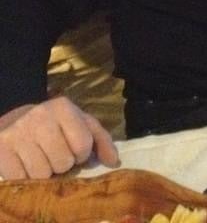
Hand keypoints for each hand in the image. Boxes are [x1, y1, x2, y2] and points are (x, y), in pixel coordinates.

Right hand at [0, 97, 118, 179]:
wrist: (14, 122)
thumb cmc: (54, 126)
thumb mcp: (80, 124)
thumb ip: (100, 140)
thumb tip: (114, 162)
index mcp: (63, 107)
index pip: (83, 145)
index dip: (80, 155)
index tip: (72, 150)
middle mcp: (40, 116)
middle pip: (63, 162)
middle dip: (61, 164)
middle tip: (53, 155)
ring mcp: (19, 133)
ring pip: (42, 174)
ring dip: (43, 173)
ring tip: (40, 160)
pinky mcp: (2, 150)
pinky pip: (22, 179)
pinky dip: (25, 178)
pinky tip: (25, 165)